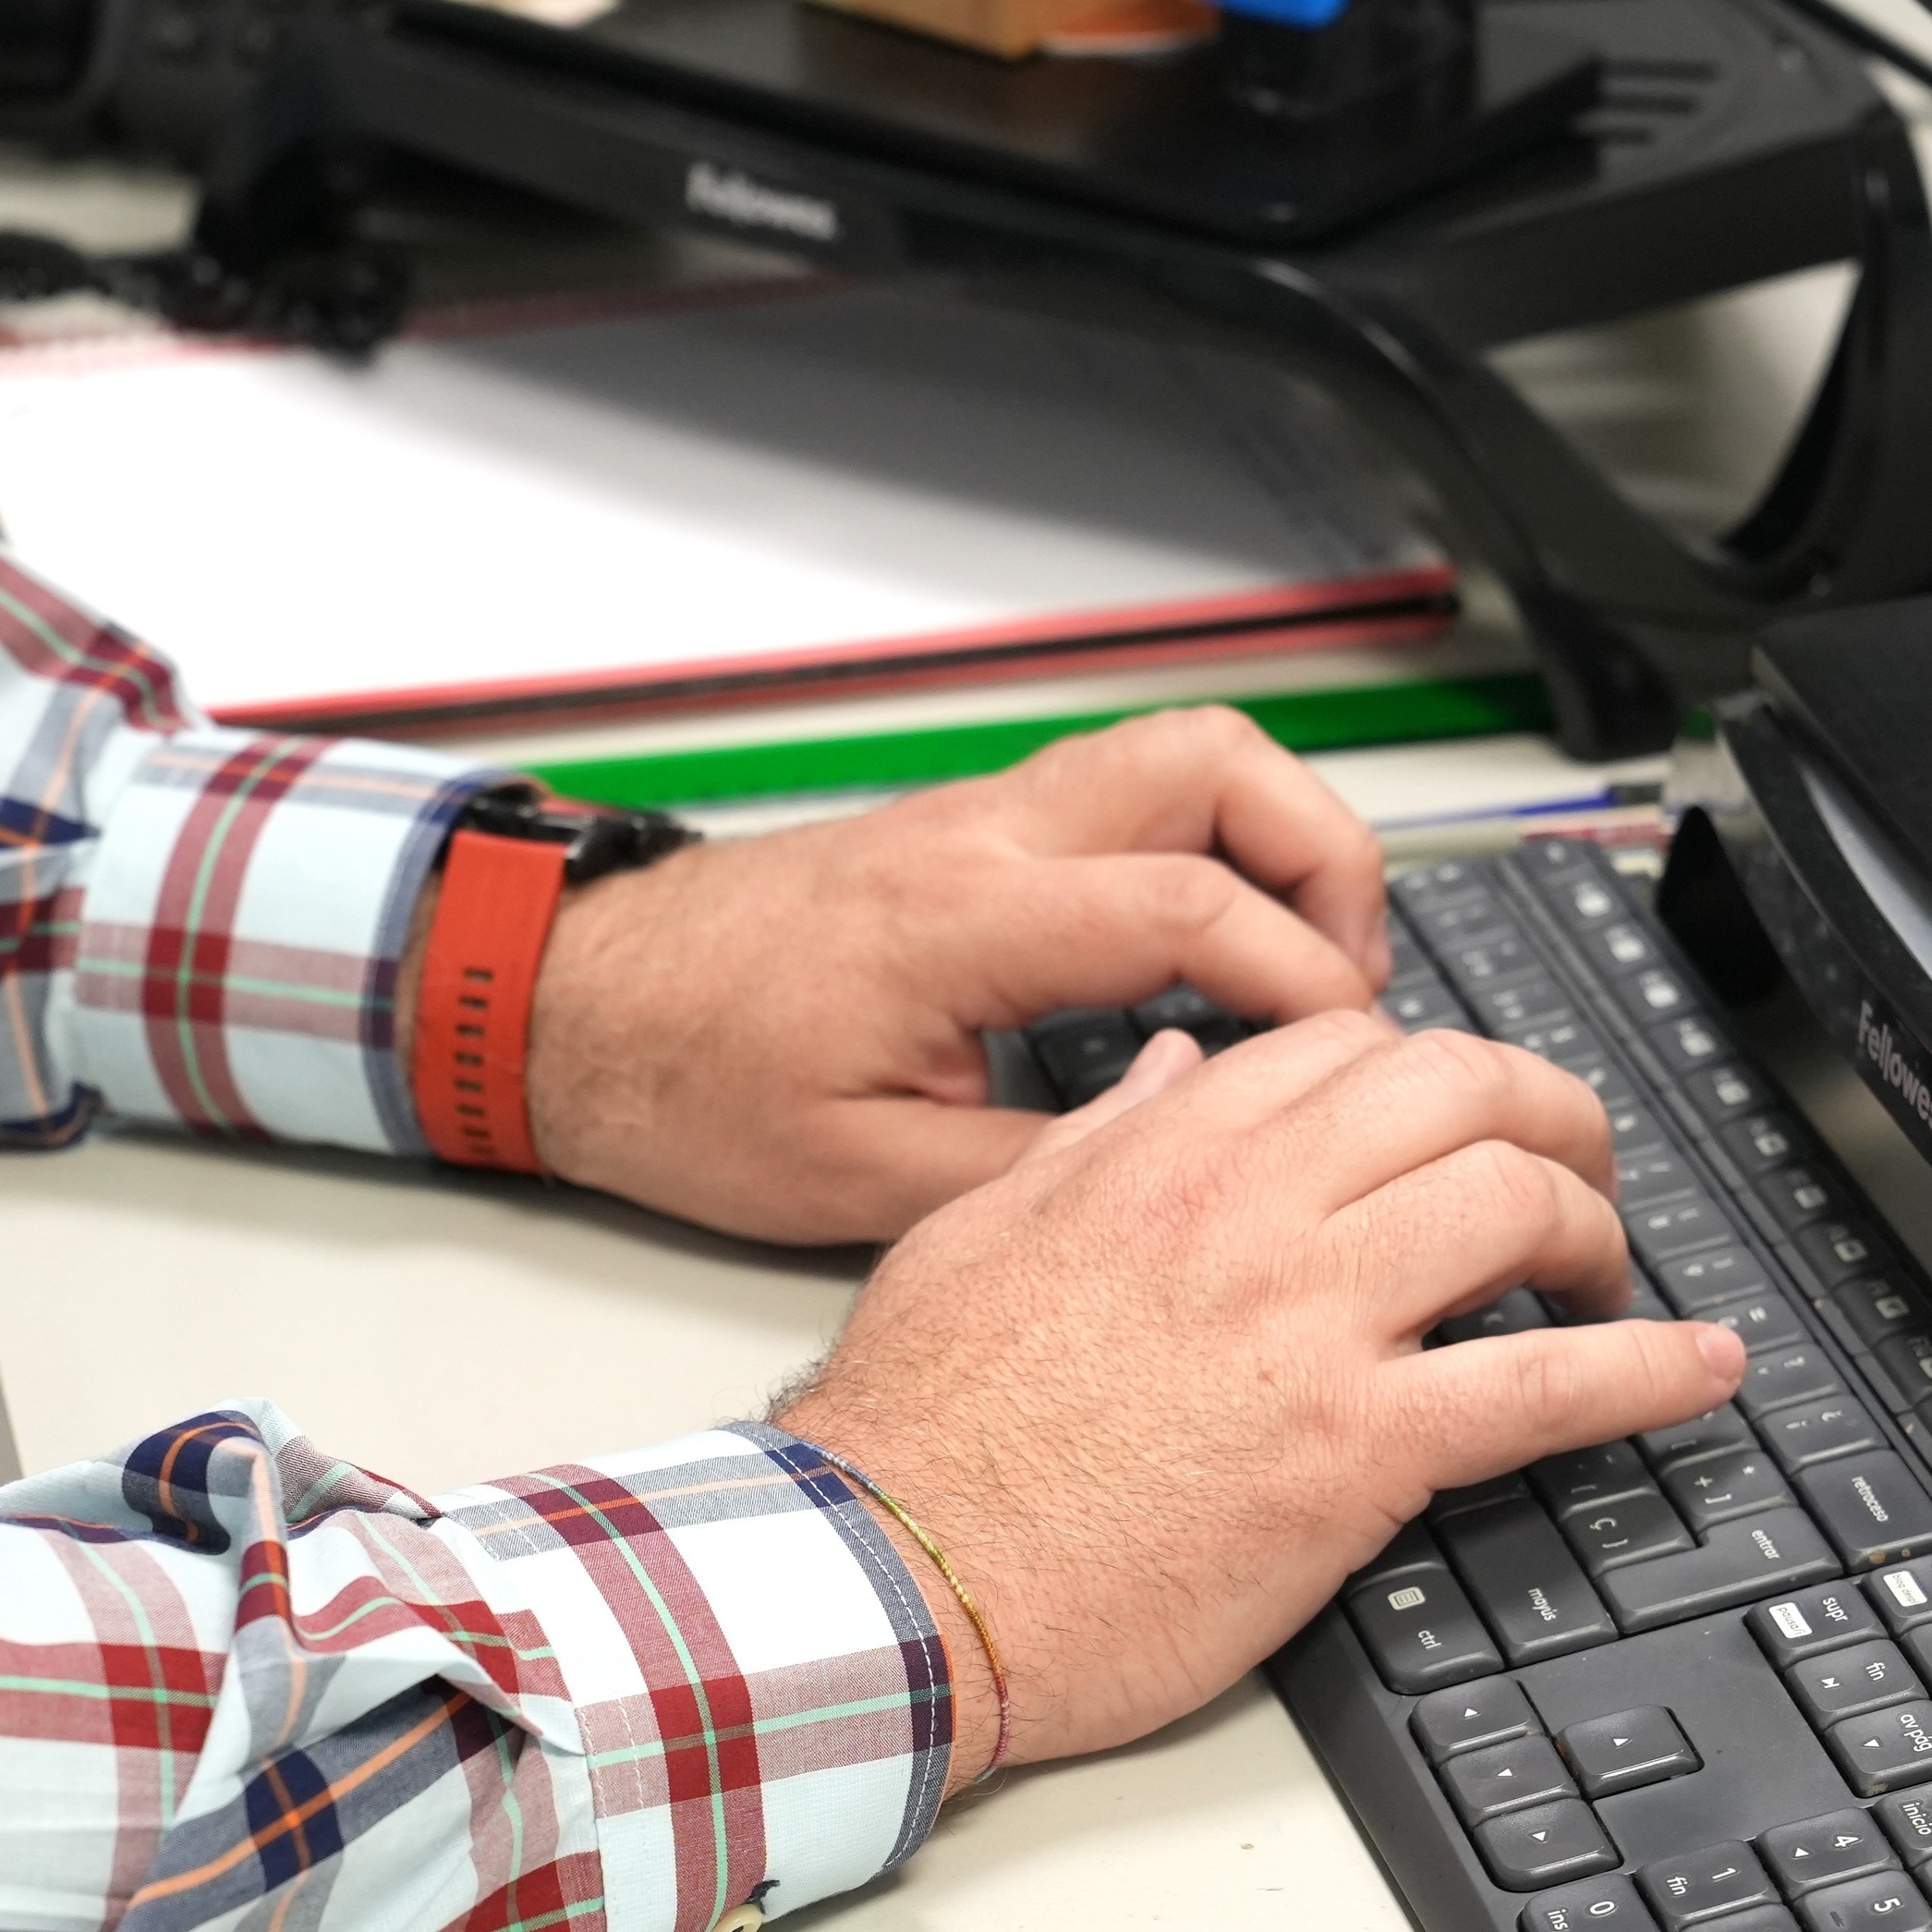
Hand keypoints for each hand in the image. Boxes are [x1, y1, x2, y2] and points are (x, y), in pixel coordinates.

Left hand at [520, 707, 1389, 1241]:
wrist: (573, 1007)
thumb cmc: (687, 1084)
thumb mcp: (867, 1178)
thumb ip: (1035, 1171)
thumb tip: (1173, 1170)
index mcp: (962, 917)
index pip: (1189, 906)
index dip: (1301, 976)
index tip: (1353, 1052)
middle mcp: (983, 835)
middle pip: (1220, 761)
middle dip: (1329, 854)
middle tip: (1358, 975)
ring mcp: (979, 817)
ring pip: (1183, 753)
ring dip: (1278, 836)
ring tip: (1308, 958)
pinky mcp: (970, 833)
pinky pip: (1133, 798)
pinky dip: (1212, 850)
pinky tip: (1213, 954)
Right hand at [777, 1014, 1746, 1790]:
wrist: (891, 1577)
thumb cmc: (916, 1431)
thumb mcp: (974, 1233)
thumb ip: (1094, 1140)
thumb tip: (1178, 1071)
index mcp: (1160, 1154)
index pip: (1347, 1049)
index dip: (1429, 1073)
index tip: (1453, 1119)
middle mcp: (1250, 1213)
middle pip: (1463, 1094)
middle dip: (1550, 1114)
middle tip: (1574, 1168)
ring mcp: (1311, 1325)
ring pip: (1516, 1203)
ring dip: (1596, 1225)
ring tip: (1613, 1272)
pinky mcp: (1353, 1453)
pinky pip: (1542, 1384)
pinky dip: (1648, 1369)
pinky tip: (1704, 1367)